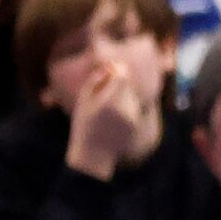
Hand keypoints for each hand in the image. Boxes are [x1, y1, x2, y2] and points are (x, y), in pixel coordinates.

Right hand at [65, 60, 146, 177]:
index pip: (123, 77)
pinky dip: (127, 106)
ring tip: (108, 107)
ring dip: (124, 95)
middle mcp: (124, 109)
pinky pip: (135, 107)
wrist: (93, 154)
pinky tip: (113, 117)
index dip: (118, 71)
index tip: (111, 71)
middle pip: (129, 86)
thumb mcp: (84, 101)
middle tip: (107, 89)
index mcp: (109, 102)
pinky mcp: (137, 123)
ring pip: (133, 96)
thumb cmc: (84, 125)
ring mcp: (133, 117)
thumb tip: (112, 66)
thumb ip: (96, 81)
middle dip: (121, 84)